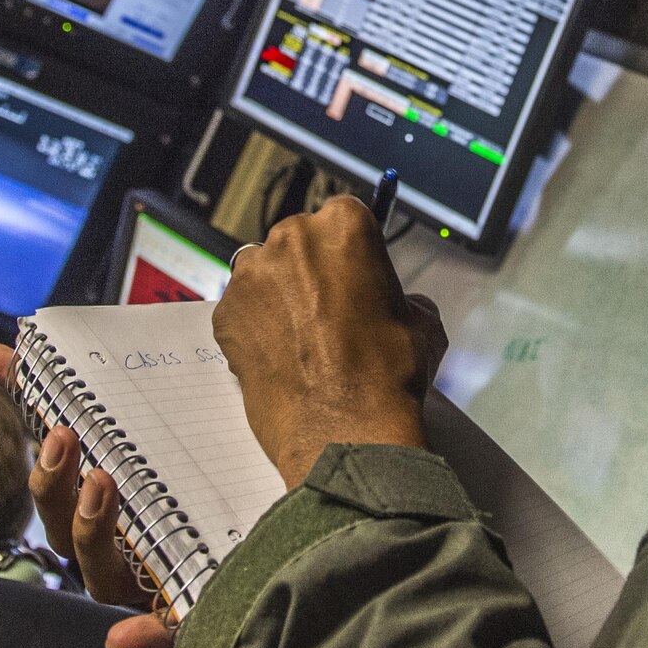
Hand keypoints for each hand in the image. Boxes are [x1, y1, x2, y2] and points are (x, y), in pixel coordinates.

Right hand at [0, 343, 174, 647]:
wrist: (265, 556)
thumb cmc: (197, 492)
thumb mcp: (158, 436)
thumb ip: (94, 398)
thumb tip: (8, 350)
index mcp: (101, 508)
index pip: (55, 472)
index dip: (34, 432)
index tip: (30, 392)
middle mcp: (112, 550)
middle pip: (62, 525)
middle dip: (56, 481)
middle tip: (65, 438)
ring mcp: (142, 585)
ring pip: (99, 572)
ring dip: (90, 529)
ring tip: (101, 486)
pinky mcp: (181, 613)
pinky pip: (161, 630)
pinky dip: (140, 637)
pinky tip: (123, 638)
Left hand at [215, 196, 444, 486]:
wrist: (345, 429)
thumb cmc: (390, 373)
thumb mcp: (423, 321)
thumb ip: (402, 295)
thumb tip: (392, 300)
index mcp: (343, 226)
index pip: (344, 217)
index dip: (350, 251)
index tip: (353, 273)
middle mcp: (290, 238)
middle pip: (298, 241)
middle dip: (311, 270)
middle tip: (328, 313)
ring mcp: (250, 275)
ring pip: (264, 273)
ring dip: (278, 296)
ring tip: (302, 340)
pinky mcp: (224, 314)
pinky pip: (240, 312)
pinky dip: (255, 329)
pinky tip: (280, 359)